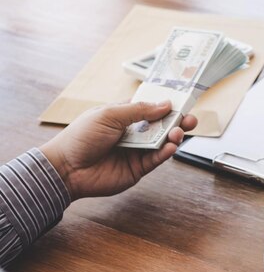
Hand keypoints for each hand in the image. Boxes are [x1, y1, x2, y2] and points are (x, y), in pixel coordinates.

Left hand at [40, 101, 197, 199]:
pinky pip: (156, 159)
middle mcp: (132, 132)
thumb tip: (165, 104)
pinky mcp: (138, 168)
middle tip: (190, 120)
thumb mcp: (109, 114)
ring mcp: (136, 151)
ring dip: (173, 136)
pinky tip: (170, 147)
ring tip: (177, 133)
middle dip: (177, 122)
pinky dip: (165, 152)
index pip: (151, 107)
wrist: (66, 169)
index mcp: (124, 115)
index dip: (166, 105)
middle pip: (161, 125)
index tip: (182, 102)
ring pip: (162, 142)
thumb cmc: (81, 138)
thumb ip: (139, 110)